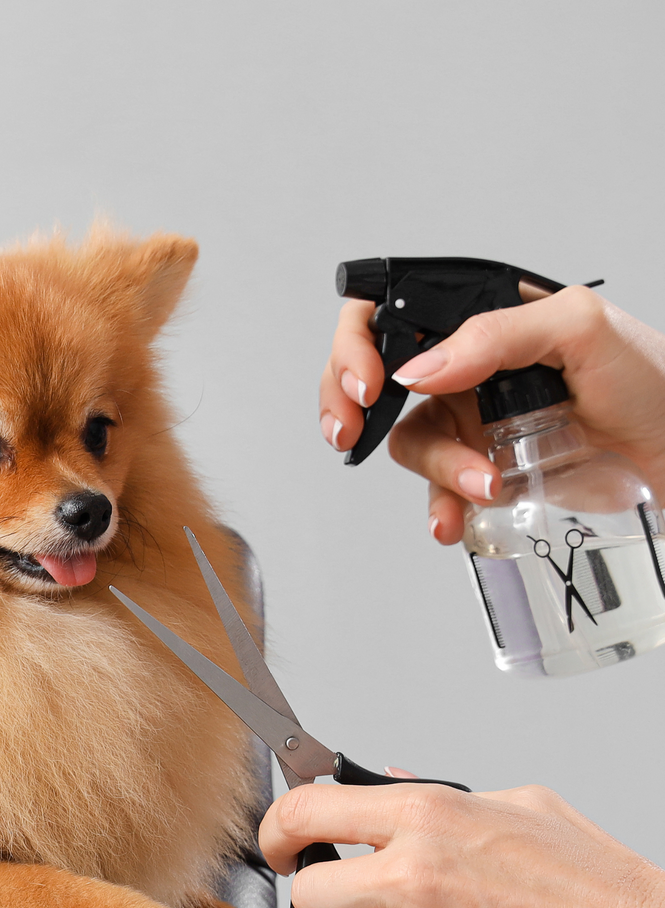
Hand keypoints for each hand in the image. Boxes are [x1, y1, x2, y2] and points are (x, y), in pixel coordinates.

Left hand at [259, 780, 664, 907]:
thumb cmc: (598, 885)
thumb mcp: (521, 805)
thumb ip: (437, 795)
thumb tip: (383, 780)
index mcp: (430, 817)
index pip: (305, 811)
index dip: (277, 829)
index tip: (279, 843)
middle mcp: (416, 875)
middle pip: (306, 889)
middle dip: (319, 892)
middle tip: (350, 895)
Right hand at [319, 288, 664, 543]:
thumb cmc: (654, 381)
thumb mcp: (581, 330)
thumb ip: (498, 335)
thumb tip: (418, 369)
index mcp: (483, 320)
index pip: (391, 314)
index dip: (359, 346)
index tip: (373, 385)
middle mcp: (468, 368)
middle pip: (375, 380)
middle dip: (346, 406)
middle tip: (350, 431)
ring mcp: (473, 422)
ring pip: (408, 443)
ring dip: (433, 470)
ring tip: (484, 484)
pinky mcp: (485, 469)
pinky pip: (437, 490)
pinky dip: (439, 508)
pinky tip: (455, 520)